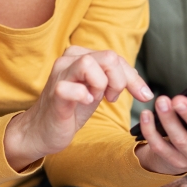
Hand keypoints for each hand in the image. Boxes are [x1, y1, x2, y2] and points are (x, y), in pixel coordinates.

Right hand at [5, 46, 152, 169]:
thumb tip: (143, 87)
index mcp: (81, 55)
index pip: (115, 58)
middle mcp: (69, 59)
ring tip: (95, 99)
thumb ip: (115, 80)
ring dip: (101, 85)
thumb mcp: (98, 91)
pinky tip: (85, 102)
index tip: (143, 95)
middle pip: (108, 57)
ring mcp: (59, 74)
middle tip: (111, 98)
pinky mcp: (54, 93)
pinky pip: (71, 87)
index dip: (133, 78)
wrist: (43, 131)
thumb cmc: (72, 109)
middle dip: (119, 81)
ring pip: (89, 64)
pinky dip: (83, 95)